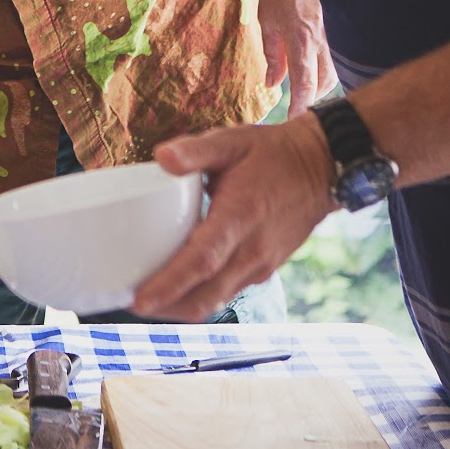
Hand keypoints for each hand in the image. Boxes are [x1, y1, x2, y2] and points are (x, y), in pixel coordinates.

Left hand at [131, 116, 334, 318]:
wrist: (321, 168)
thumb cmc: (271, 153)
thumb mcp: (232, 141)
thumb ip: (195, 150)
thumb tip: (161, 157)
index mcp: (240, 218)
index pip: (202, 262)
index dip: (168, 285)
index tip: (138, 300)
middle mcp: (252, 251)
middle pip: (204, 296)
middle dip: (164, 307)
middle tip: (128, 302)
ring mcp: (261, 265)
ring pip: (215, 301)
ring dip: (180, 306)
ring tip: (146, 298)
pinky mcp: (263, 269)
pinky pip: (227, 293)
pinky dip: (200, 296)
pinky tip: (178, 286)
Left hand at [259, 0, 336, 116]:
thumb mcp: (265, 22)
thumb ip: (272, 55)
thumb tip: (273, 84)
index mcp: (301, 39)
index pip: (305, 81)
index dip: (300, 104)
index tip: (293, 120)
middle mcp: (318, 42)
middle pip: (323, 83)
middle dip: (311, 103)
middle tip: (295, 117)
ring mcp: (326, 38)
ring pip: (329, 74)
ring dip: (317, 91)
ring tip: (300, 102)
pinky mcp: (327, 34)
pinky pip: (328, 62)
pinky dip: (320, 77)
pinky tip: (308, 81)